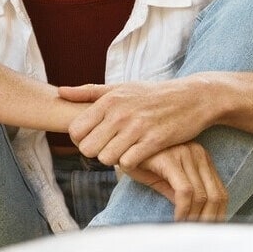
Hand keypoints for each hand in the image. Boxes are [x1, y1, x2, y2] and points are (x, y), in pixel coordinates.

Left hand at [60, 78, 214, 168]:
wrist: (192, 98)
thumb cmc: (152, 95)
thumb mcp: (120, 87)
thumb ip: (88, 92)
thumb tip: (59, 92)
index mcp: (108, 100)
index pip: (75, 131)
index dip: (82, 140)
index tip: (96, 138)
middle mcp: (119, 113)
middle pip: (87, 148)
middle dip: (96, 152)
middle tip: (110, 148)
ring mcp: (137, 127)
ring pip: (106, 158)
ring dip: (114, 159)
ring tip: (124, 151)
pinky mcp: (154, 141)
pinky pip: (128, 162)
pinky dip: (131, 163)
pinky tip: (139, 155)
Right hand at [122, 142, 226, 221]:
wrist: (117, 145)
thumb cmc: (140, 162)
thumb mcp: (166, 180)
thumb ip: (183, 194)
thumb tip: (198, 218)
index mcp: (201, 157)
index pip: (220, 191)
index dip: (218, 214)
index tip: (209, 231)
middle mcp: (197, 153)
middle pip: (216, 195)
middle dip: (209, 220)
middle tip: (197, 235)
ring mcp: (185, 154)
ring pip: (202, 195)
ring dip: (194, 218)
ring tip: (185, 229)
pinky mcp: (170, 159)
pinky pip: (185, 191)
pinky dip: (183, 210)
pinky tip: (176, 219)